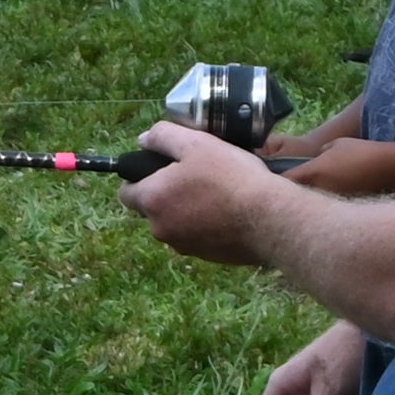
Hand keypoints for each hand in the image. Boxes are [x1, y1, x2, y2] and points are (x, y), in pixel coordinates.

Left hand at [118, 120, 284, 267]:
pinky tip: (229, 211)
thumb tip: (143, 140)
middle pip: (152, 208)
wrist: (269, 218)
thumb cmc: (231, 177)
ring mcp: (183, 246)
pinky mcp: (206, 257)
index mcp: (152, 200)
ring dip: (187, 209)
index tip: (159, 168)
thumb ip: (162, 136)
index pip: (125, 193)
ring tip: (216, 192)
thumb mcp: (196, 142)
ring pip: (175, 223)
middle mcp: (160, 229)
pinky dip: (206, 224)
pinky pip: (197, 236)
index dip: (138, 177)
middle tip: (195, 175)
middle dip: (166, 192)